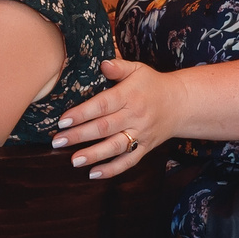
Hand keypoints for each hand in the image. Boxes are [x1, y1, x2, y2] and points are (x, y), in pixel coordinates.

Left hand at [51, 57, 180, 176]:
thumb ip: (119, 66)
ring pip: (115, 147)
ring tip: (73, 160)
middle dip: (79, 136)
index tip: (62, 120)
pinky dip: (112, 170)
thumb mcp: (138, 69)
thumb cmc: (152, 84)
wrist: (181, 103)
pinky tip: (93, 174)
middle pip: (104, 128)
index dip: (82, 113)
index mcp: (129, 95)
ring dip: (93, 155)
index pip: (102, 105)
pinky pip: (128, 162)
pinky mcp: (145, 148)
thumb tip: (102, 64)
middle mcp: (135, 116)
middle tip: (57, 141)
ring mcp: (141, 134)